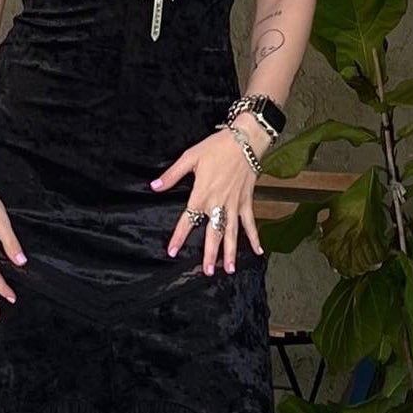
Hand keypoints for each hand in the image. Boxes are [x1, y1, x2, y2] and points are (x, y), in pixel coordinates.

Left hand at [150, 121, 268, 274]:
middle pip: (214, 233)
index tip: (172, 251)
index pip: (188, 219)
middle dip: (211, 253)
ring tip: (229, 270)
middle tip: (207, 272)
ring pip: (232, 232)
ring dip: (231, 252)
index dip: (179, 236)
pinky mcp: (247, 201)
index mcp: (202, 193)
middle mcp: (219, 203)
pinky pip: (250, 222)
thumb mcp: (190, 157)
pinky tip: (258, 251)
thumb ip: (172, 175)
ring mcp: (235, 204)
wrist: (245, 140)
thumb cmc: (217, 147)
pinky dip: (254, 237)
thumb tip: (154, 187)